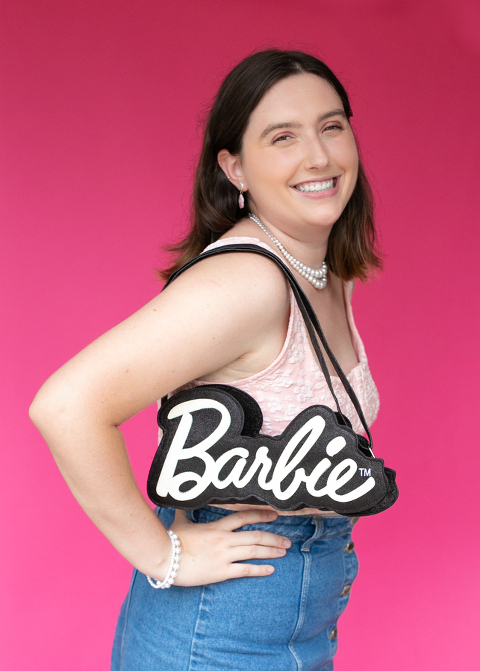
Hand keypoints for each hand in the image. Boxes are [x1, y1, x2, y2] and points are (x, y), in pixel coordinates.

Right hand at [169, 509, 290, 585]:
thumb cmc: (171, 540)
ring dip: (271, 551)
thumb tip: (179, 503)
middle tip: (287, 540)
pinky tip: (271, 570)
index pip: (243, 517)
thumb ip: (184, 513)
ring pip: (254, 551)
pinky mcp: (221, 571)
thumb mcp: (180, 523)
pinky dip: (260, 569)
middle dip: (273, 537)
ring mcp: (224, 555)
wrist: (165, 558)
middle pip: (255, 536)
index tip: (274, 516)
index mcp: (217, 527)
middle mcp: (224, 539)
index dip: (261, 515)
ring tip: (284, 551)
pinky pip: (245, 570)